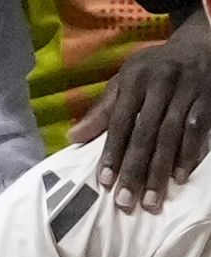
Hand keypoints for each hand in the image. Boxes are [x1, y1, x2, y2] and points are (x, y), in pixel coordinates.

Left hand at [78, 14, 210, 212]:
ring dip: (161, 170)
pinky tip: (179, 178)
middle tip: (126, 201)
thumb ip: (102, 109)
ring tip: (151, 200)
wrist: (200, 43)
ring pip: (173, 135)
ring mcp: (188, 91)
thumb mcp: (125, 79)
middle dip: (135, 169)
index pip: (121, 121)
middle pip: (147, 132)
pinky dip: (188, 155)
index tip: (105, 182)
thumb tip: (73, 137)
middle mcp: (162, 83)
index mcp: (136, 79)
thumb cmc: (154, 68)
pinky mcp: (208, 99)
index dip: (112, 152)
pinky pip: (198, 130)